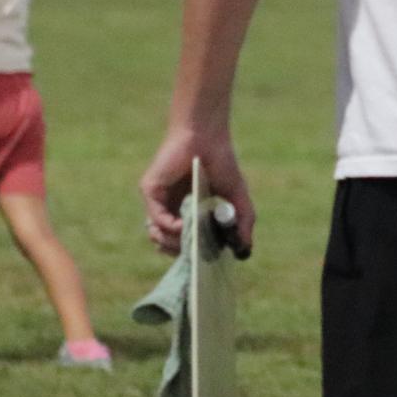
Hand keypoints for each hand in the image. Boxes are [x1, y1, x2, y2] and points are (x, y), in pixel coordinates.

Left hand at [140, 126, 255, 257]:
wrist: (207, 136)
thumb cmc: (222, 161)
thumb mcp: (237, 196)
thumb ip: (243, 221)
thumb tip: (246, 248)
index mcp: (185, 209)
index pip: (181, 240)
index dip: (190, 253)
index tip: (203, 260)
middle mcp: (169, 206)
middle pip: (166, 242)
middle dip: (180, 253)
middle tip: (195, 255)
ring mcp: (158, 199)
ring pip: (157, 233)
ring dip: (172, 244)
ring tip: (190, 242)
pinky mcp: (150, 190)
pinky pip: (155, 217)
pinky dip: (170, 227)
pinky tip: (184, 227)